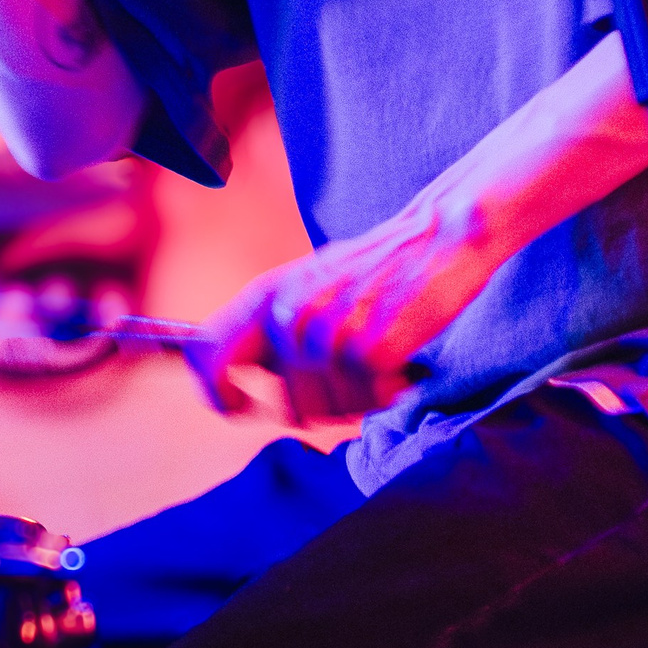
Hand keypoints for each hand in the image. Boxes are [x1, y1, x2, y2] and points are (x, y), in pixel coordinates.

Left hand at [188, 197, 492, 424]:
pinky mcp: (368, 351)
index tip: (240, 407)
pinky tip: (401, 361)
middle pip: (291, 405)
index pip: (211, 358)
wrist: (437, 237)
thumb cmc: (377, 268)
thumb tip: (225, 373)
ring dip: (360, 399)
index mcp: (267, 296)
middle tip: (356, 371)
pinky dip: (389, 392)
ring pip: (332, 410)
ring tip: (380, 357)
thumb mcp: (309, 283)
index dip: (219, 394)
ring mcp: (328, 334)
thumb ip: (270, 325)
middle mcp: (290, 315)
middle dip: (326, 403)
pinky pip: (370, 403)